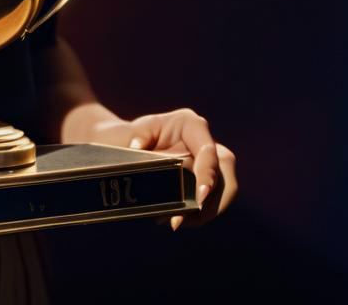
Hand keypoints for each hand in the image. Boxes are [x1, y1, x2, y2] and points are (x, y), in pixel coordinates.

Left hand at [89, 108, 236, 230]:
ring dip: (203, 213)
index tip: (200, 198)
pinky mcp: (205, 179)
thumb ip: (140, 143)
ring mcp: (208, 161)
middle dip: (212, 203)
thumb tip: (138, 150)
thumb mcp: (130, 135)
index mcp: (189, 124)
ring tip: (173, 222)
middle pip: (224, 174)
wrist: (123, 146)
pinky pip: (211, 200)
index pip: (208, 151)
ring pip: (222, 191)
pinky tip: (175, 220)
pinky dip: (196, 214)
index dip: (208, 175)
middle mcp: (204, 141)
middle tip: (183, 221)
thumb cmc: (127, 138)